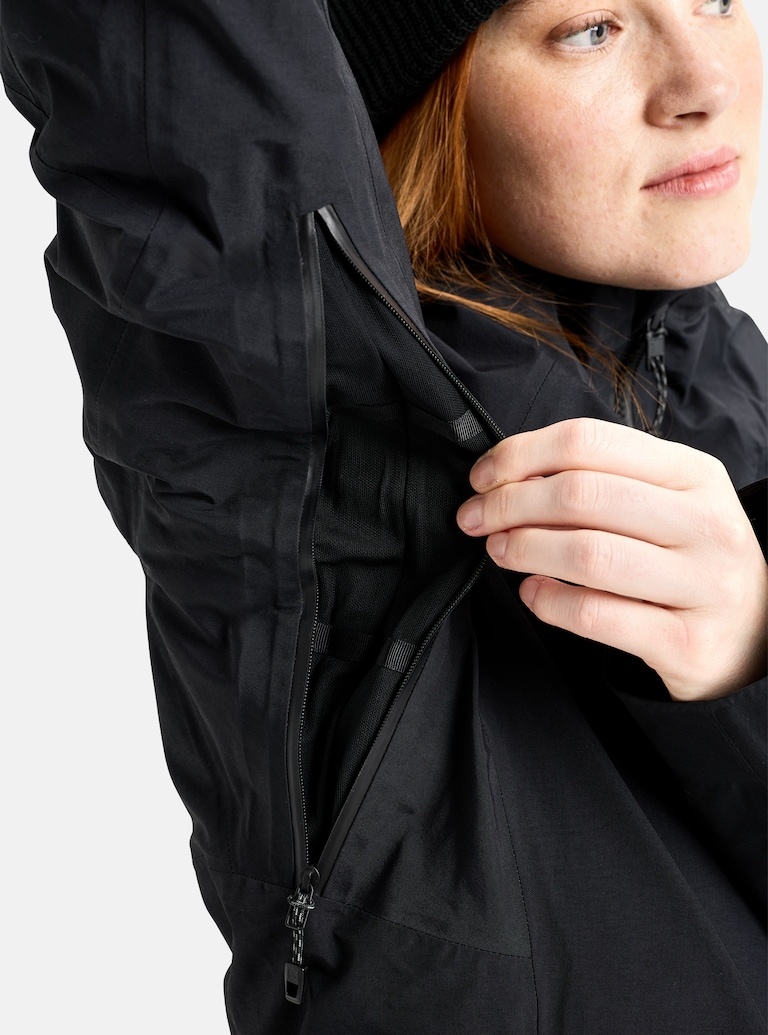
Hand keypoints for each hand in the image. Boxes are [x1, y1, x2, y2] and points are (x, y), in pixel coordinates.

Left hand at [456, 418, 767, 701]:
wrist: (758, 630)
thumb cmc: (690, 557)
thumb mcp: (667, 501)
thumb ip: (602, 480)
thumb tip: (507, 475)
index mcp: (694, 474)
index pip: (589, 442)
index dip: (520, 454)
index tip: (483, 477)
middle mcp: (705, 524)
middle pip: (581, 495)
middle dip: (509, 504)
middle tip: (475, 518)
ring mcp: (701, 585)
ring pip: (587, 554)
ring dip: (523, 549)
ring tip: (499, 551)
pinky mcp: (685, 643)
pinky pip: (597, 616)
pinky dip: (548, 602)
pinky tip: (532, 594)